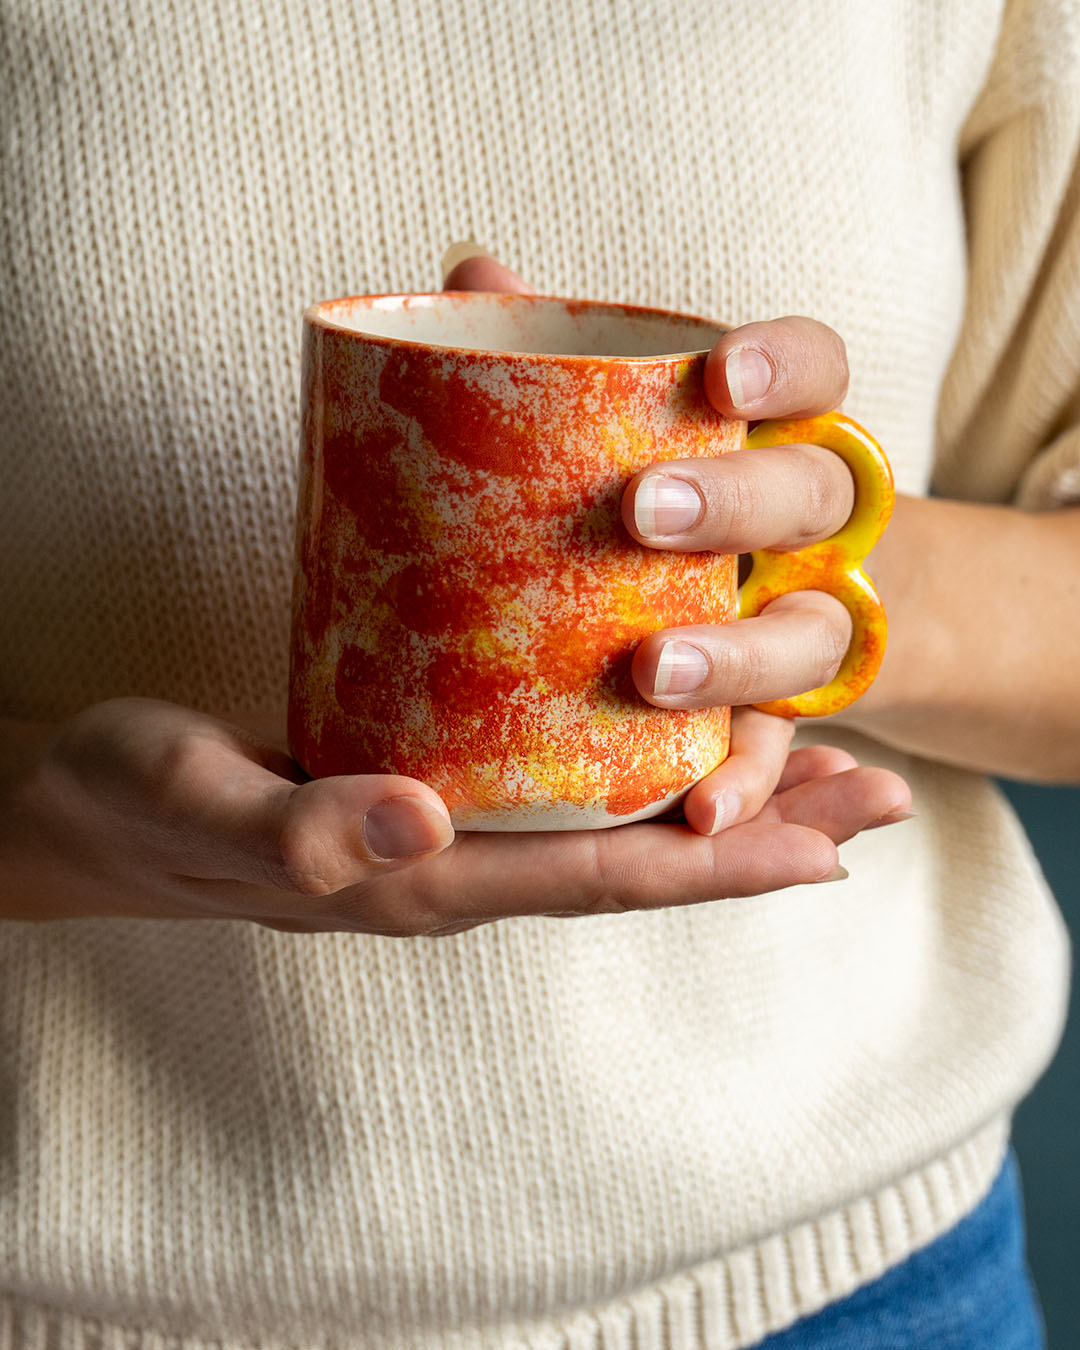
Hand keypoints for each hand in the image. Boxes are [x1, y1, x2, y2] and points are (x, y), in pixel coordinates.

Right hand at [2, 697, 908, 932]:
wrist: (88, 806)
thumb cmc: (138, 804)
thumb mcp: (201, 802)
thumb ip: (302, 827)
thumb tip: (428, 827)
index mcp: (423, 881)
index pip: (599, 884)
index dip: (718, 871)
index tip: (829, 849)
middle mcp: (458, 861)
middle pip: (639, 858)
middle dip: (762, 831)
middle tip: (876, 791)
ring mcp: (448, 824)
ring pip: (613, 818)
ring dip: (722, 793)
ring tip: (821, 753)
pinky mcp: (427, 774)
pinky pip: (557, 779)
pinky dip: (637, 757)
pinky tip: (675, 720)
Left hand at [442, 248, 888, 835]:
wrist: (725, 600)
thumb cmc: (642, 494)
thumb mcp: (595, 428)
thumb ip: (546, 354)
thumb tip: (470, 267)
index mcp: (766, 433)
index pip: (817, 369)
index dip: (786, 363)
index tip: (718, 371)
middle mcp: (802, 526)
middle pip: (816, 498)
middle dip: (742, 503)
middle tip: (643, 511)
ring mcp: (797, 621)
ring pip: (812, 638)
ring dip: (743, 655)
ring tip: (653, 670)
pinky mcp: (774, 716)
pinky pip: (776, 750)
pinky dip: (751, 781)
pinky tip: (700, 812)